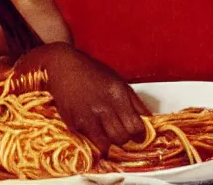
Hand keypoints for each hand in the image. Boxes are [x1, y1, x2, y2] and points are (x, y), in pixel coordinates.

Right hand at [16, 43, 149, 154]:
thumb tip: (149, 121)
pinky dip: (95, 140)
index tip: (136, 132)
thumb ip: (135, 102)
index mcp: (118, 95)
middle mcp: (103, 106)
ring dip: (110, 142)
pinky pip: (90, 140)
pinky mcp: (74, 122)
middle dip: (125, 138)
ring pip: (107, 144)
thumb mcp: (119, 82)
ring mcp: (87, 116)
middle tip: (121, 132)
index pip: (136, 126)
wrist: (63, 67)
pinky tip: (95, 130)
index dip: (138, 133)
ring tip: (108, 134)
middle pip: (122, 137)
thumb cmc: (92, 73)